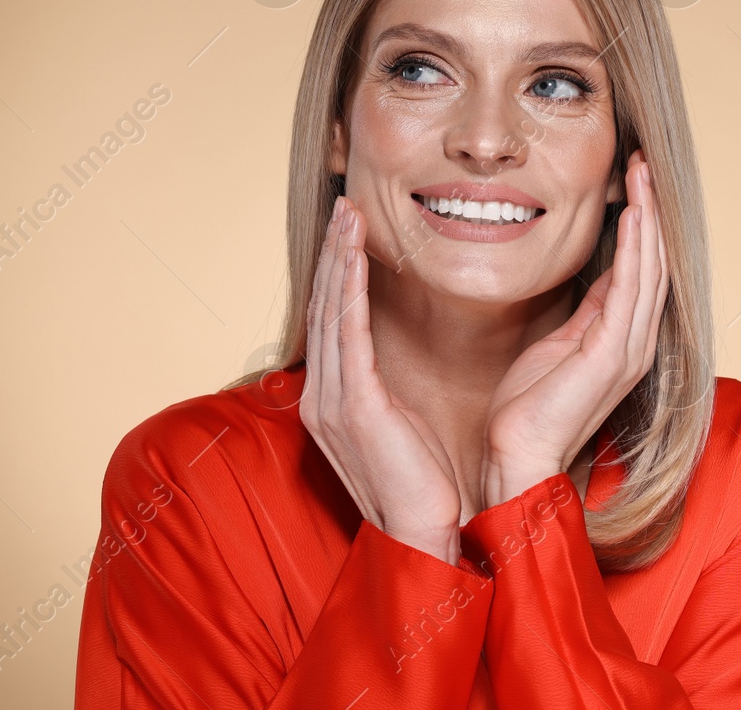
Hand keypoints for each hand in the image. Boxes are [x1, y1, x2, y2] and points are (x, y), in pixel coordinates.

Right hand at [298, 196, 464, 563]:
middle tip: (345, 204)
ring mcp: (332, 401)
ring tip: (349, 214)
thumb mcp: (395, 425)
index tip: (348, 230)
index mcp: (329, 398)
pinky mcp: (355, 407)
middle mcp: (320, 395)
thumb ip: (381, 389)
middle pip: (324, 306)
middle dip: (333, 252)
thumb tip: (386, 361)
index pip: (330, 319)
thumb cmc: (418, 484)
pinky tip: (354, 258)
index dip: (336, 271)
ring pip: (332, 312)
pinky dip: (349, 291)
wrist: (419, 536)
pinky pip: (350, 336)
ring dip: (339, 258)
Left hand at [481, 149, 669, 506]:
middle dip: (650, 209)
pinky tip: (633, 216)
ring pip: (649, 269)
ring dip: (647, 218)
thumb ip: (586, 311)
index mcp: (621, 339)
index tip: (632, 179)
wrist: (517, 456)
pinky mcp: (612, 356)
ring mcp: (628, 350)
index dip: (641, 223)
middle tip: (643, 162)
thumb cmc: (528, 407)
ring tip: (642, 174)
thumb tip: (601, 276)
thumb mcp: (559, 343)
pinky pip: (629, 292)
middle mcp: (635, 342)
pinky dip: (634, 250)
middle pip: (653, 262)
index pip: (641, 270)